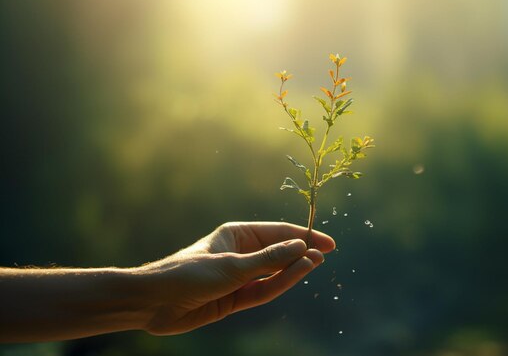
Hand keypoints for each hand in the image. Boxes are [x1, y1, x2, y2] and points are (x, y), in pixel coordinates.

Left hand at [140, 222, 334, 334]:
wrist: (154, 302)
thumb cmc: (188, 273)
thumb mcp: (232, 266)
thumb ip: (268, 259)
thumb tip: (300, 246)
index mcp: (237, 235)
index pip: (278, 232)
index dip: (304, 235)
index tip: (328, 242)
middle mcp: (241, 253)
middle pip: (279, 251)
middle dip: (302, 252)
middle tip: (326, 253)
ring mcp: (239, 276)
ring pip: (274, 272)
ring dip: (294, 269)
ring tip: (316, 262)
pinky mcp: (235, 298)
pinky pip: (263, 290)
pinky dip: (280, 284)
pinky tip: (296, 276)